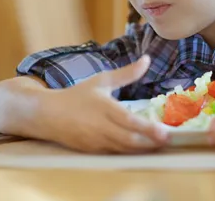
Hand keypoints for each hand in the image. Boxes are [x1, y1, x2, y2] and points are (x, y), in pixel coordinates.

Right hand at [41, 55, 168, 153]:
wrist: (47, 115)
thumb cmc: (77, 95)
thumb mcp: (102, 80)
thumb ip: (126, 73)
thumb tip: (147, 59)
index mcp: (104, 107)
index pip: (129, 121)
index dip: (148, 129)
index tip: (164, 131)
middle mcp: (100, 127)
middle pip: (129, 140)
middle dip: (150, 143)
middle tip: (167, 141)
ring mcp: (96, 141)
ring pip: (123, 150)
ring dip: (142, 150)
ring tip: (159, 146)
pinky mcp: (92, 151)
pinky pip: (114, 154)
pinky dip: (128, 153)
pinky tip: (141, 150)